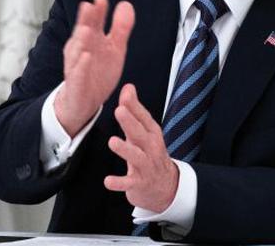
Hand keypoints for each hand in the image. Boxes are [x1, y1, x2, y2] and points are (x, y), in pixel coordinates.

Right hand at [54, 0, 134, 135]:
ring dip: (81, 40)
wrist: (84, 102)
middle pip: (83, 33)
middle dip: (86, 20)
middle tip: (89, 7)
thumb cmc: (98, 72)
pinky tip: (86, 57)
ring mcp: (77, 67)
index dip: (97, 11)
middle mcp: (82, 50)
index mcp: (91, 40)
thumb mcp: (115, 48)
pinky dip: (81, 66)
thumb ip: (120, 27)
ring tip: (86, 29)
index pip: (93, 22)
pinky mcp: (76, 84)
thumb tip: (126, 4)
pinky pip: (78, 74)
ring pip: (78, 52)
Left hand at [104, 84, 178, 212]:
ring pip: (136, 157)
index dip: (135, 106)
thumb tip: (128, 87)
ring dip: (125, 149)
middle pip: (141, 134)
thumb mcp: (144, 131)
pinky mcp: (139, 183)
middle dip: (130, 122)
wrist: (166, 187)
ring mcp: (146, 166)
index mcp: (152, 134)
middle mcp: (151, 149)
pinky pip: (129, 183)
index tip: (126, 93)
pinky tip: (108, 181)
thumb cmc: (150, 154)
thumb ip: (134, 110)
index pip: (145, 118)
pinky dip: (119, 182)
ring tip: (113, 142)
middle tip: (119, 111)